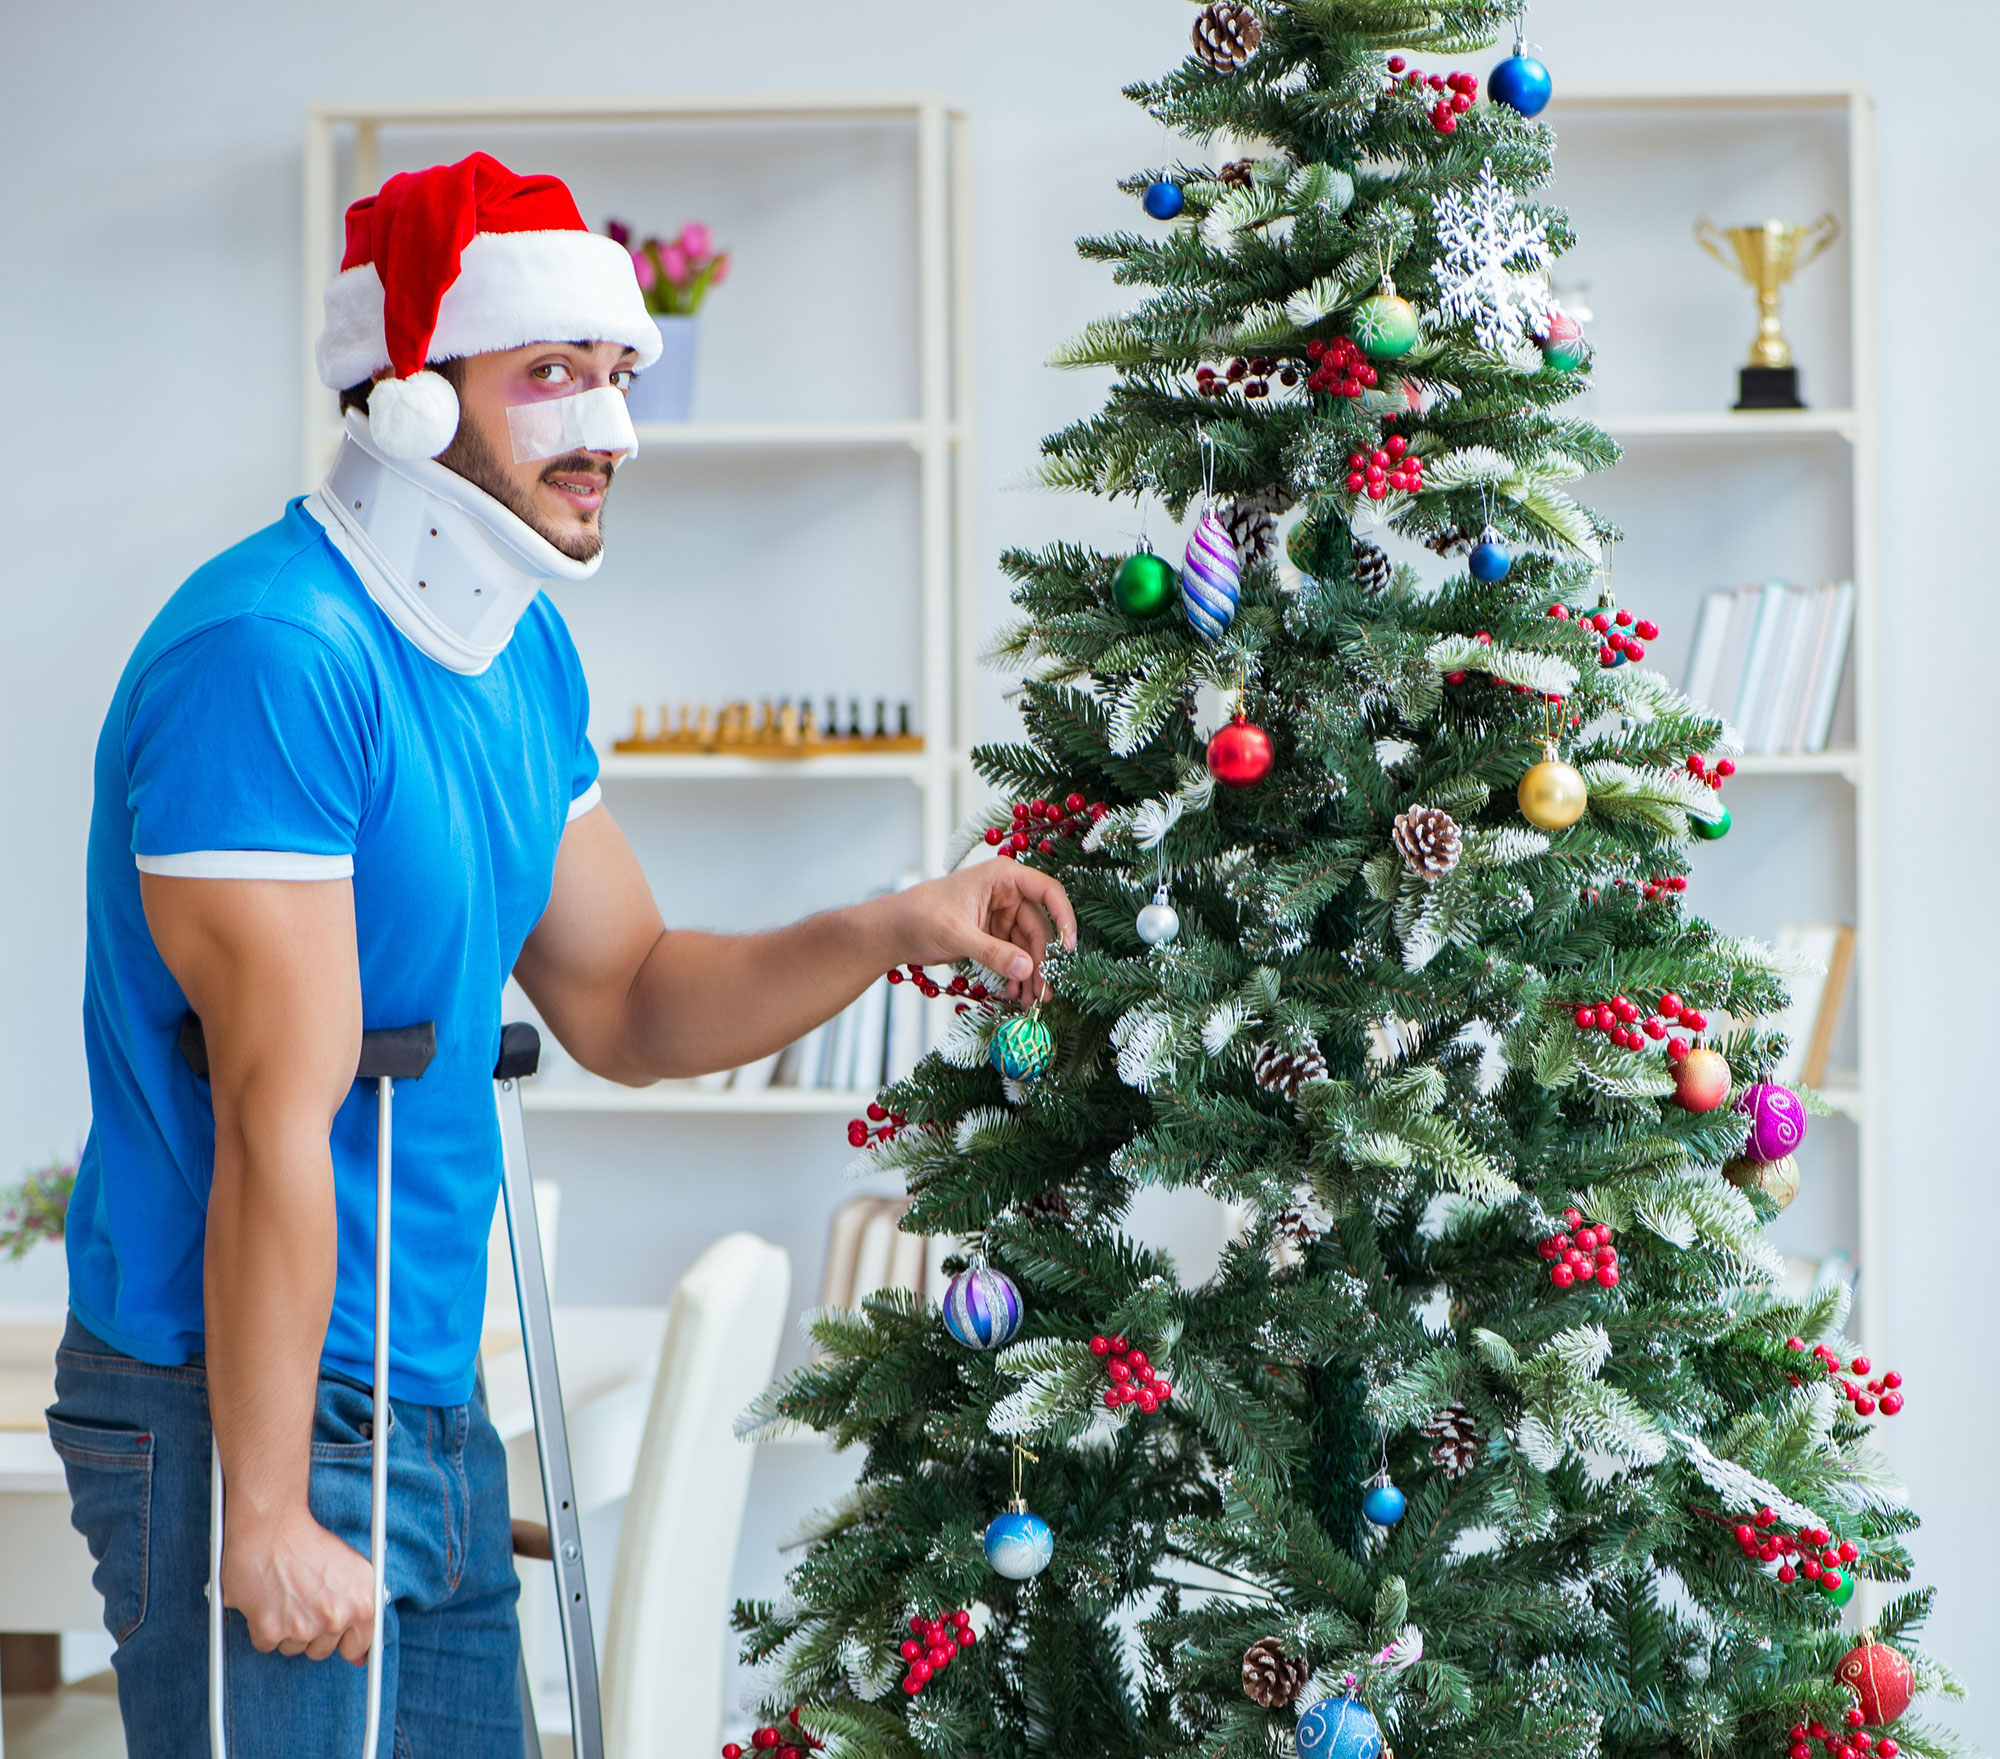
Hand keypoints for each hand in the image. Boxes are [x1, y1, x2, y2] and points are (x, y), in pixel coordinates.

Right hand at [221, 1507, 376, 1664]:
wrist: (272, 1526)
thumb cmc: (310, 1543)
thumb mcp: (353, 1570)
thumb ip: (359, 1607)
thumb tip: (361, 1655)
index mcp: (363, 1602)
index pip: (360, 1645)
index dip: (345, 1642)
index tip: (337, 1641)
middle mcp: (336, 1617)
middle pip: (322, 1650)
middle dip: (311, 1631)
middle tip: (303, 1601)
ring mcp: (304, 1627)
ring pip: (293, 1648)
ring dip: (286, 1629)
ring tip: (285, 1595)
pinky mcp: (271, 1630)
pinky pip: (266, 1644)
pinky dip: (262, 1626)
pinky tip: (267, 1600)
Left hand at [882, 859, 1077, 1003]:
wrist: (892, 931)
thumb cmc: (919, 917)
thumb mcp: (957, 934)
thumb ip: (992, 952)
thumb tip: (1026, 969)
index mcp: (1002, 877)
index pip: (1047, 891)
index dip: (1063, 918)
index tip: (1068, 948)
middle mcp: (1007, 894)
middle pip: (1039, 927)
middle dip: (1042, 961)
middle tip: (1044, 993)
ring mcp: (1001, 915)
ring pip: (1028, 946)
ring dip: (1030, 974)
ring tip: (1030, 1002)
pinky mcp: (993, 935)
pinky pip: (1014, 955)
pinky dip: (1016, 974)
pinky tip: (1014, 994)